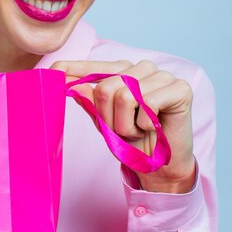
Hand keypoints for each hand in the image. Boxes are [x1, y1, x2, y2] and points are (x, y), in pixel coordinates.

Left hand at [50, 59, 195, 192]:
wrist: (159, 166)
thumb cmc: (133, 140)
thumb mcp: (104, 122)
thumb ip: (90, 101)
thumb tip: (69, 83)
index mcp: (123, 71)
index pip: (93, 66)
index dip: (72, 68)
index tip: (52, 70)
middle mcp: (142, 68)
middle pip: (107, 87)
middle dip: (109, 119)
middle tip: (124, 130)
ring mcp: (162, 76)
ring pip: (125, 96)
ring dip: (127, 125)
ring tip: (139, 129)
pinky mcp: (180, 88)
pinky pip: (147, 104)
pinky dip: (145, 124)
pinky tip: (154, 127)